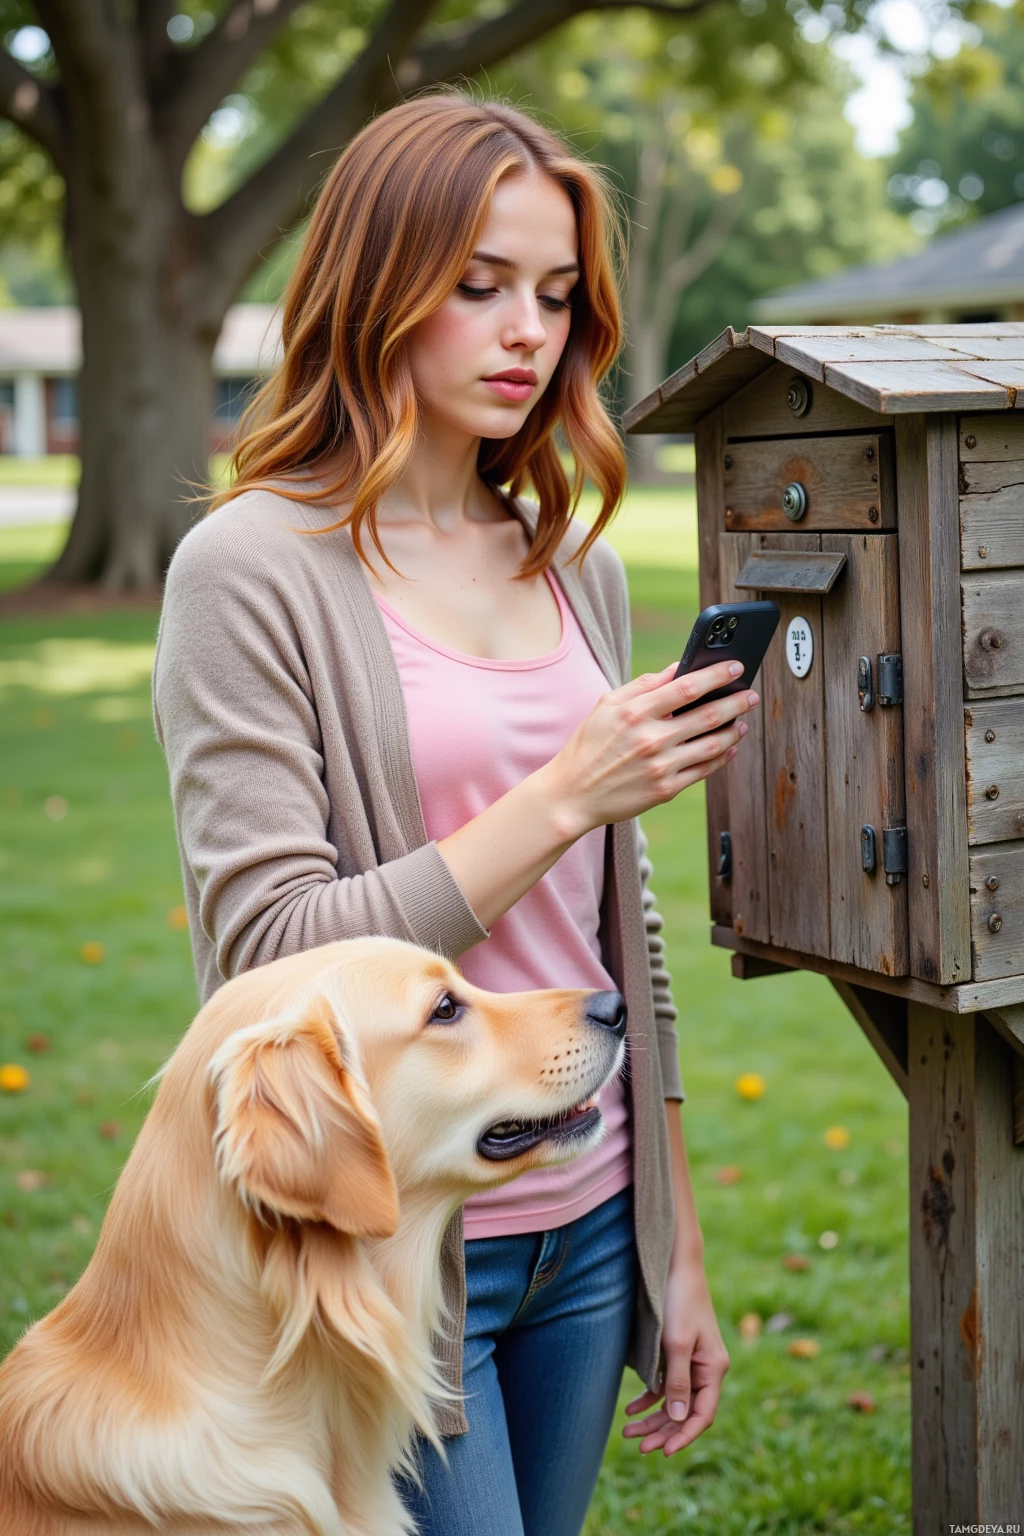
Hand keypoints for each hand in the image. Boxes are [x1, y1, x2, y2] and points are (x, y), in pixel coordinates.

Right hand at [546, 660, 759, 838]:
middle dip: (735, 702)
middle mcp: (650, 739)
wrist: (572, 794)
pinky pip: (703, 770)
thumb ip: (643, 685)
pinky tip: (729, 747)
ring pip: (711, 745)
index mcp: (635, 713)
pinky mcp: (665, 790)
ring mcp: (660, 767)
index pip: (686, 687)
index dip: (716, 675)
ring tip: (742, 721)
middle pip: (706, 716)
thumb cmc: (589, 745)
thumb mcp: (607, 706)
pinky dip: (722, 757)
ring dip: (733, 730)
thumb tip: (678, 668)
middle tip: (751, 695)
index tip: (736, 667)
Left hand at [621, 1253, 729, 1455]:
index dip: (684, 1436)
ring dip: (654, 1419)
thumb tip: (681, 1419)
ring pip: (674, 1402)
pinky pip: (666, 1386)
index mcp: (713, 1369)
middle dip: (664, 1432)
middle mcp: (706, 1370)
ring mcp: (692, 1363)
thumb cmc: (679, 1300)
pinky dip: (650, 1399)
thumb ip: (678, 1381)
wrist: (675, 1265)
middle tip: (639, 1447)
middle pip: (687, 1413)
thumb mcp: (677, 1343)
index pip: (702, 1415)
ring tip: (629, 1433)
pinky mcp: (678, 1354)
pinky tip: (631, 1410)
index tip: (663, 1452)